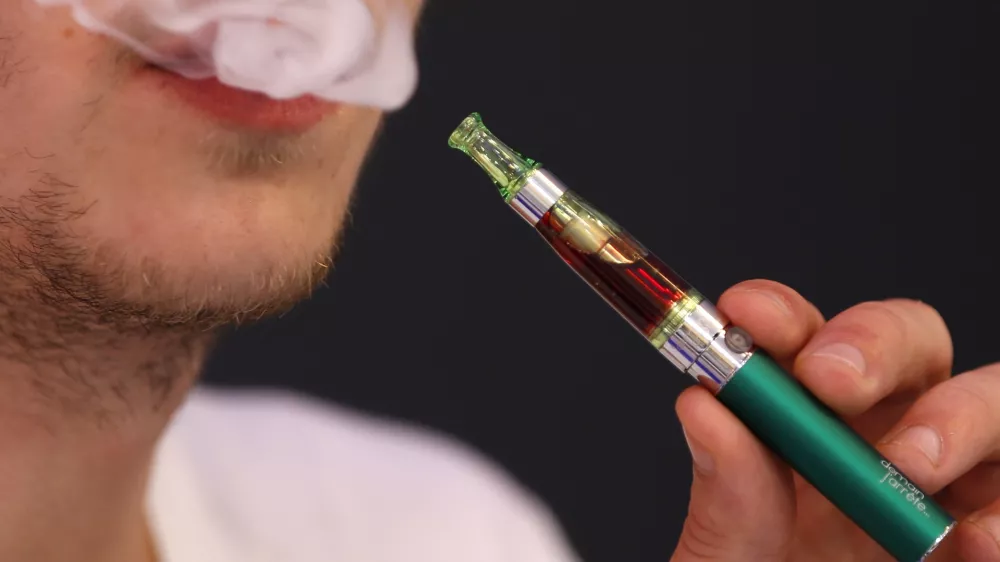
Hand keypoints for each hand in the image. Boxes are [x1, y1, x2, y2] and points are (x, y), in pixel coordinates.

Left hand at [671, 280, 999, 560]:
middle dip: (874, 343)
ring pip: (991, 401)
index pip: (802, 344)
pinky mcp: (988, 538)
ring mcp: (949, 491)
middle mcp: (881, 448)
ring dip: (960, 415)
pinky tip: (977, 543)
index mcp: (803, 436)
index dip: (780, 317)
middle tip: (830, 383)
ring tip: (914, 466)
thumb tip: (706, 409)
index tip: (743, 315)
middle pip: (908, 343)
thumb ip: (725, 504)